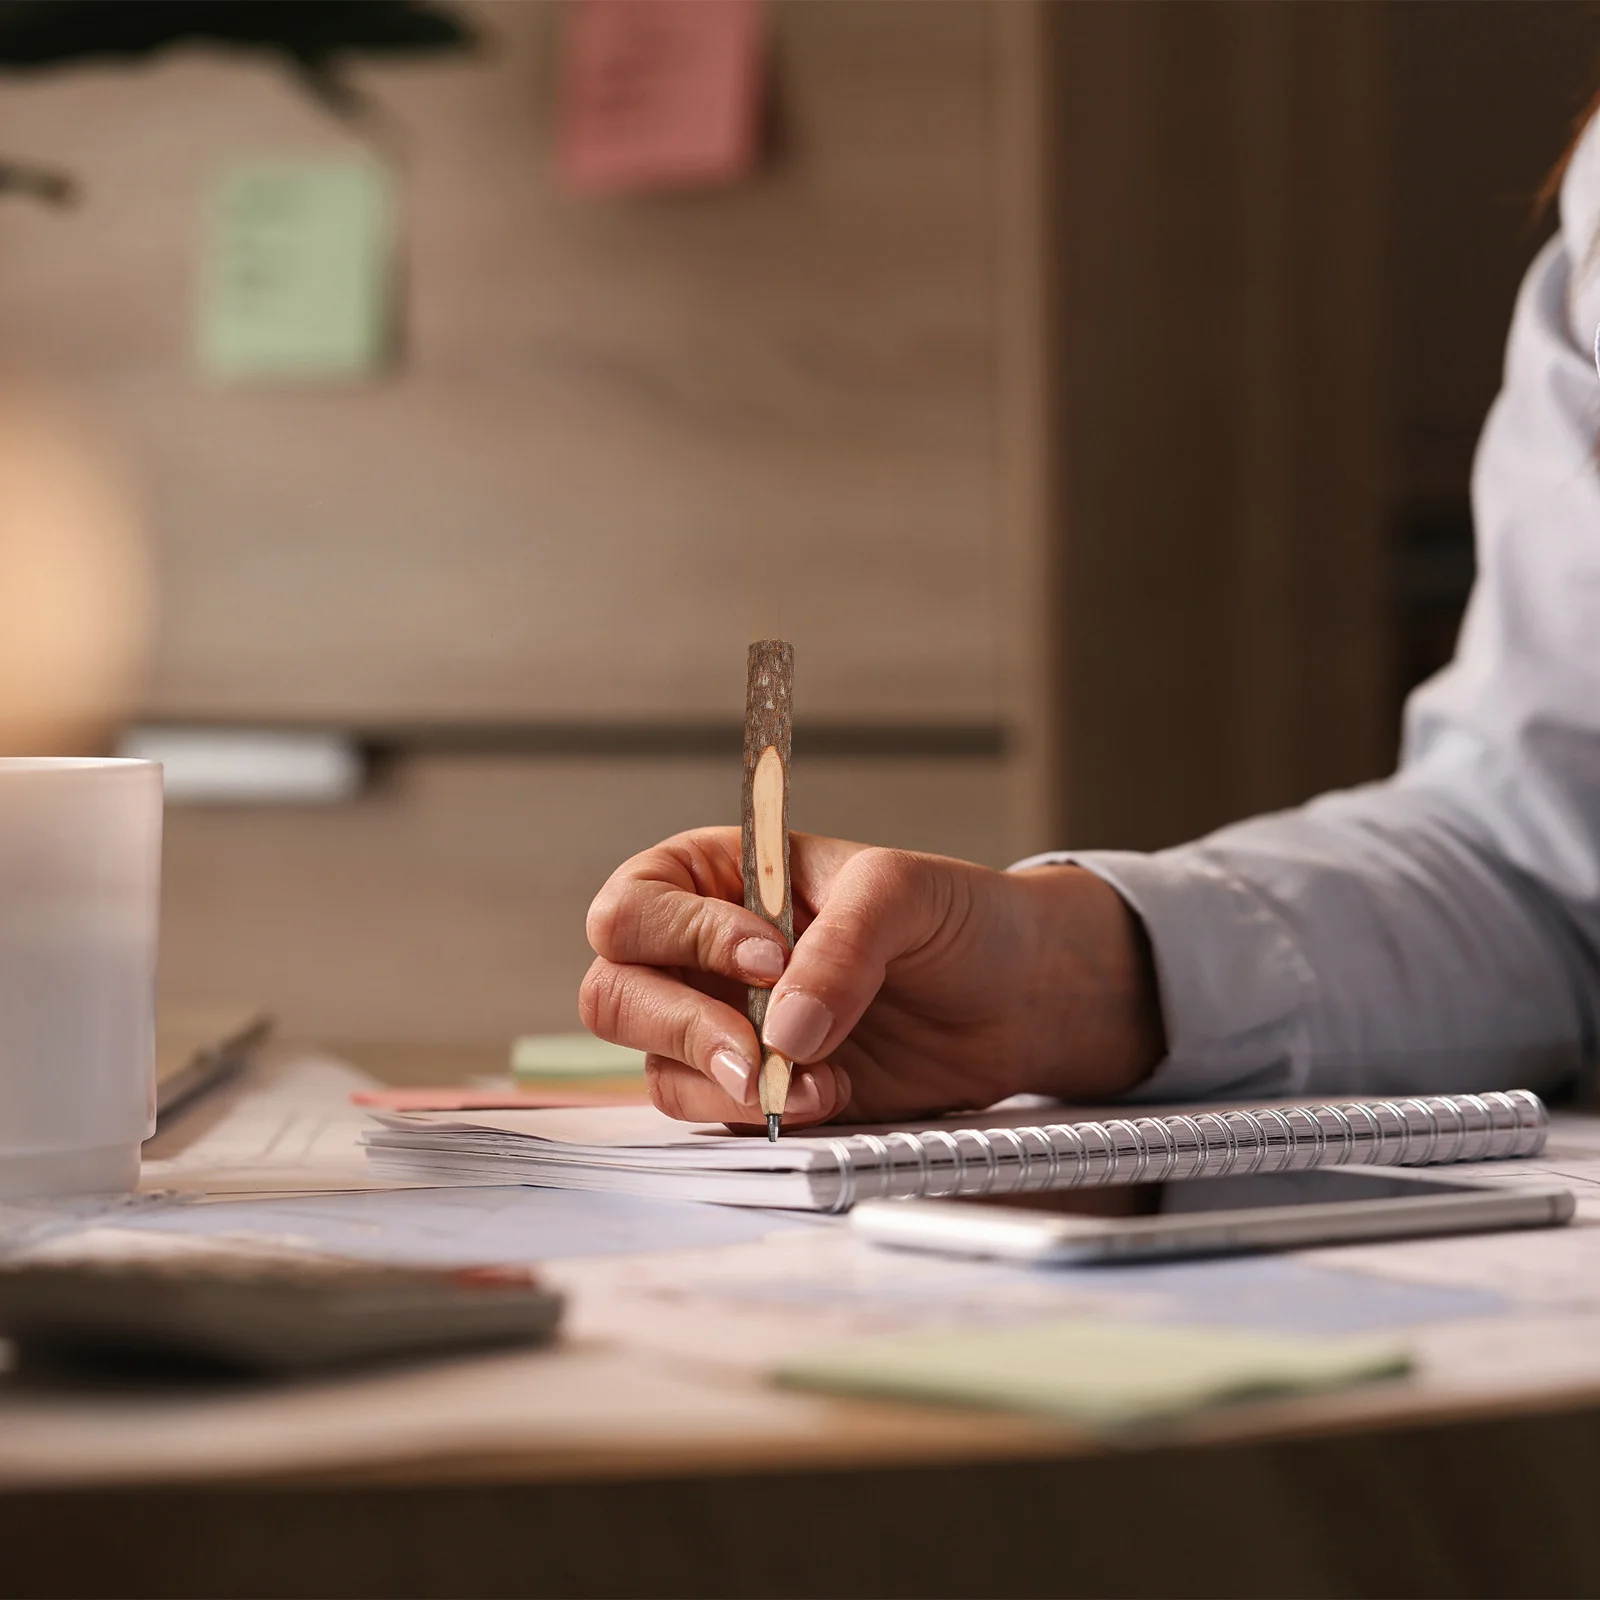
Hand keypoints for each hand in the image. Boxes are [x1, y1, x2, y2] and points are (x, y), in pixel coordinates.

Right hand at [579, 829, 1165, 1129]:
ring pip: (660, 1068)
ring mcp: (724, 1026)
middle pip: (616, 995)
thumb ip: (840, 946)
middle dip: (683, 1027)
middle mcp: (701, 954)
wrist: (1017, 996)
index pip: (635, 909)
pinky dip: (765, 1114)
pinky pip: (717, 1116)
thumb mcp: (902, 894)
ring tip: (816, 1078)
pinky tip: (831, 1094)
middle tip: (755, 1050)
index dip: (687, 936)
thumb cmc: (956, 918)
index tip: (769, 957)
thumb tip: (782, 1029)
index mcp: (715, 877)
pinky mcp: (758, 1089)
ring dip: (730, 1082)